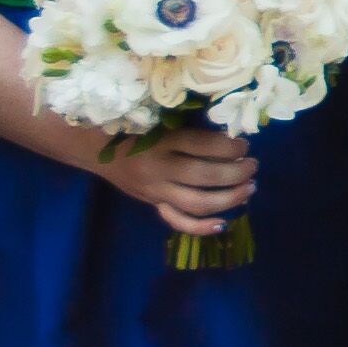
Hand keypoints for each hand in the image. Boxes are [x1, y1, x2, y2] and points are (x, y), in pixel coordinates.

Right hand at [94, 121, 261, 238]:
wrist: (94, 147)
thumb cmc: (133, 126)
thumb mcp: (158, 119)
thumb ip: (188, 128)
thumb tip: (230, 134)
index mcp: (161, 140)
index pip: (201, 145)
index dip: (229, 146)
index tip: (244, 143)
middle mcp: (158, 168)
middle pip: (204, 175)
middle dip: (236, 172)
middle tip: (253, 165)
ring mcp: (155, 190)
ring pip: (197, 202)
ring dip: (229, 198)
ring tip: (250, 188)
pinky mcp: (152, 204)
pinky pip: (177, 221)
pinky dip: (201, 227)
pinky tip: (223, 224)